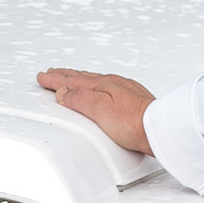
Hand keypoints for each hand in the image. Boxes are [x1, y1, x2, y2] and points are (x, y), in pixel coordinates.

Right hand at [35, 68, 155, 155]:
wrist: (159, 129)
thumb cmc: (134, 122)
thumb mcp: (99, 110)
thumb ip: (79, 99)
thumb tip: (63, 92)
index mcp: (102, 85)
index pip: (72, 81)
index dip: (55, 80)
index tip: (44, 77)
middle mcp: (113, 84)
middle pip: (82, 78)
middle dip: (65, 76)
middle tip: (53, 73)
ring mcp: (124, 92)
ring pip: (95, 82)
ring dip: (79, 80)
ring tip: (71, 79)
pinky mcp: (133, 101)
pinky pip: (107, 88)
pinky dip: (95, 87)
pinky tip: (99, 91)